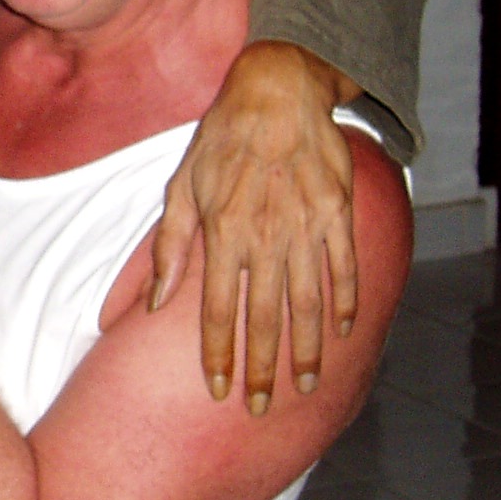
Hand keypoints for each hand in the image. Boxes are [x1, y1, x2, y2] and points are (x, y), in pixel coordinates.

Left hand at [150, 41, 358, 412]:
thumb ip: (168, 247)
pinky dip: (348, 301)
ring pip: (307, 302)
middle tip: (261, 409)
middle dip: (261, 369)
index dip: (217, 354)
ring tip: (303, 386)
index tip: (218, 390)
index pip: (215, 310)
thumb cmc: (221, 139)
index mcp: (222, 231)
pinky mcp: (339, 211)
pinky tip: (345, 332)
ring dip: (306, 349)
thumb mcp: (181, 185)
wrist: (278, 90)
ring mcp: (306, 224)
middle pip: (263, 318)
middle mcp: (264, 235)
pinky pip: (345, 266)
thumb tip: (152, 302)